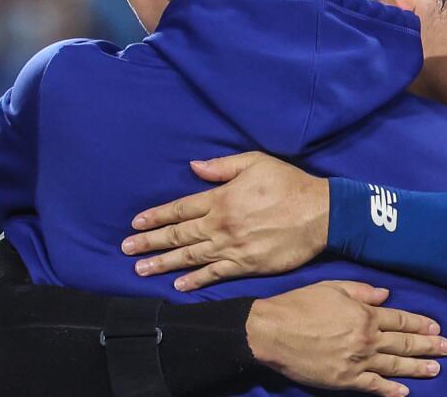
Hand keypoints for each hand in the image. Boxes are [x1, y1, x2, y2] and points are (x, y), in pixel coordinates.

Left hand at [122, 152, 328, 289]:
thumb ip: (222, 167)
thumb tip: (194, 167)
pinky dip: (195, 281)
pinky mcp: (247, 265)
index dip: (156, 216)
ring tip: (141, 269)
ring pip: (190, 257)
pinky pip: (215, 274)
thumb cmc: (289, 184)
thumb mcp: (255, 162)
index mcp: (221, 199)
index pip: (180, 209)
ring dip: (163, 263)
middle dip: (150, 242)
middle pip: (179, 235)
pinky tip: (178, 285)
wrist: (320, 213)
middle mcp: (221, 225)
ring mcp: (232, 247)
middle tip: (126, 250)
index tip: (136, 223)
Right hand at [247, 281, 446, 396]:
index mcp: (364, 314)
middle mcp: (366, 339)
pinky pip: (373, 387)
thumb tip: (386, 295)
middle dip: (427, 345)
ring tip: (436, 368)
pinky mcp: (344, 380)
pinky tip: (404, 392)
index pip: (399, 319)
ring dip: (417, 368)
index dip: (420, 323)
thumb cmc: (299, 305)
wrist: (272, 331)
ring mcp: (357, 362)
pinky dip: (390, 390)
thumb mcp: (332, 287)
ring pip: (394, 366)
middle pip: (403, 343)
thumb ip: (362, 291)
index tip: (436, 327)